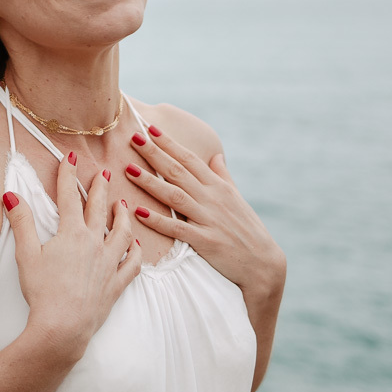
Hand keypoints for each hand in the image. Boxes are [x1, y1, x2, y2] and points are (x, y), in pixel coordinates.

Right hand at [3, 152, 142, 360]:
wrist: (62, 326)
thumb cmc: (42, 292)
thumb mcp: (26, 255)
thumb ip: (21, 223)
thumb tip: (11, 195)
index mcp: (71, 234)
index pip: (69, 196)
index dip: (68, 174)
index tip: (71, 157)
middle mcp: (95, 243)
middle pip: (99, 209)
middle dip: (100, 189)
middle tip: (103, 174)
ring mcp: (109, 263)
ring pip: (123, 232)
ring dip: (123, 215)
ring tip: (122, 204)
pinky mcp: (116, 284)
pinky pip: (133, 264)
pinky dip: (136, 252)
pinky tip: (136, 246)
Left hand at [124, 126, 285, 295]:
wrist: (263, 263)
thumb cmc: (248, 229)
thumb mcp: (237, 198)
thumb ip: (223, 176)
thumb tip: (216, 155)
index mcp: (218, 186)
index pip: (189, 159)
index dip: (169, 143)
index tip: (150, 128)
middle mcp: (212, 198)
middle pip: (178, 171)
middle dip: (154, 154)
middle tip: (133, 137)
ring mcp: (208, 219)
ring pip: (174, 196)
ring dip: (150, 182)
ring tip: (129, 170)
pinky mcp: (205, 241)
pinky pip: (177, 229)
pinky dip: (158, 221)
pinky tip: (139, 212)